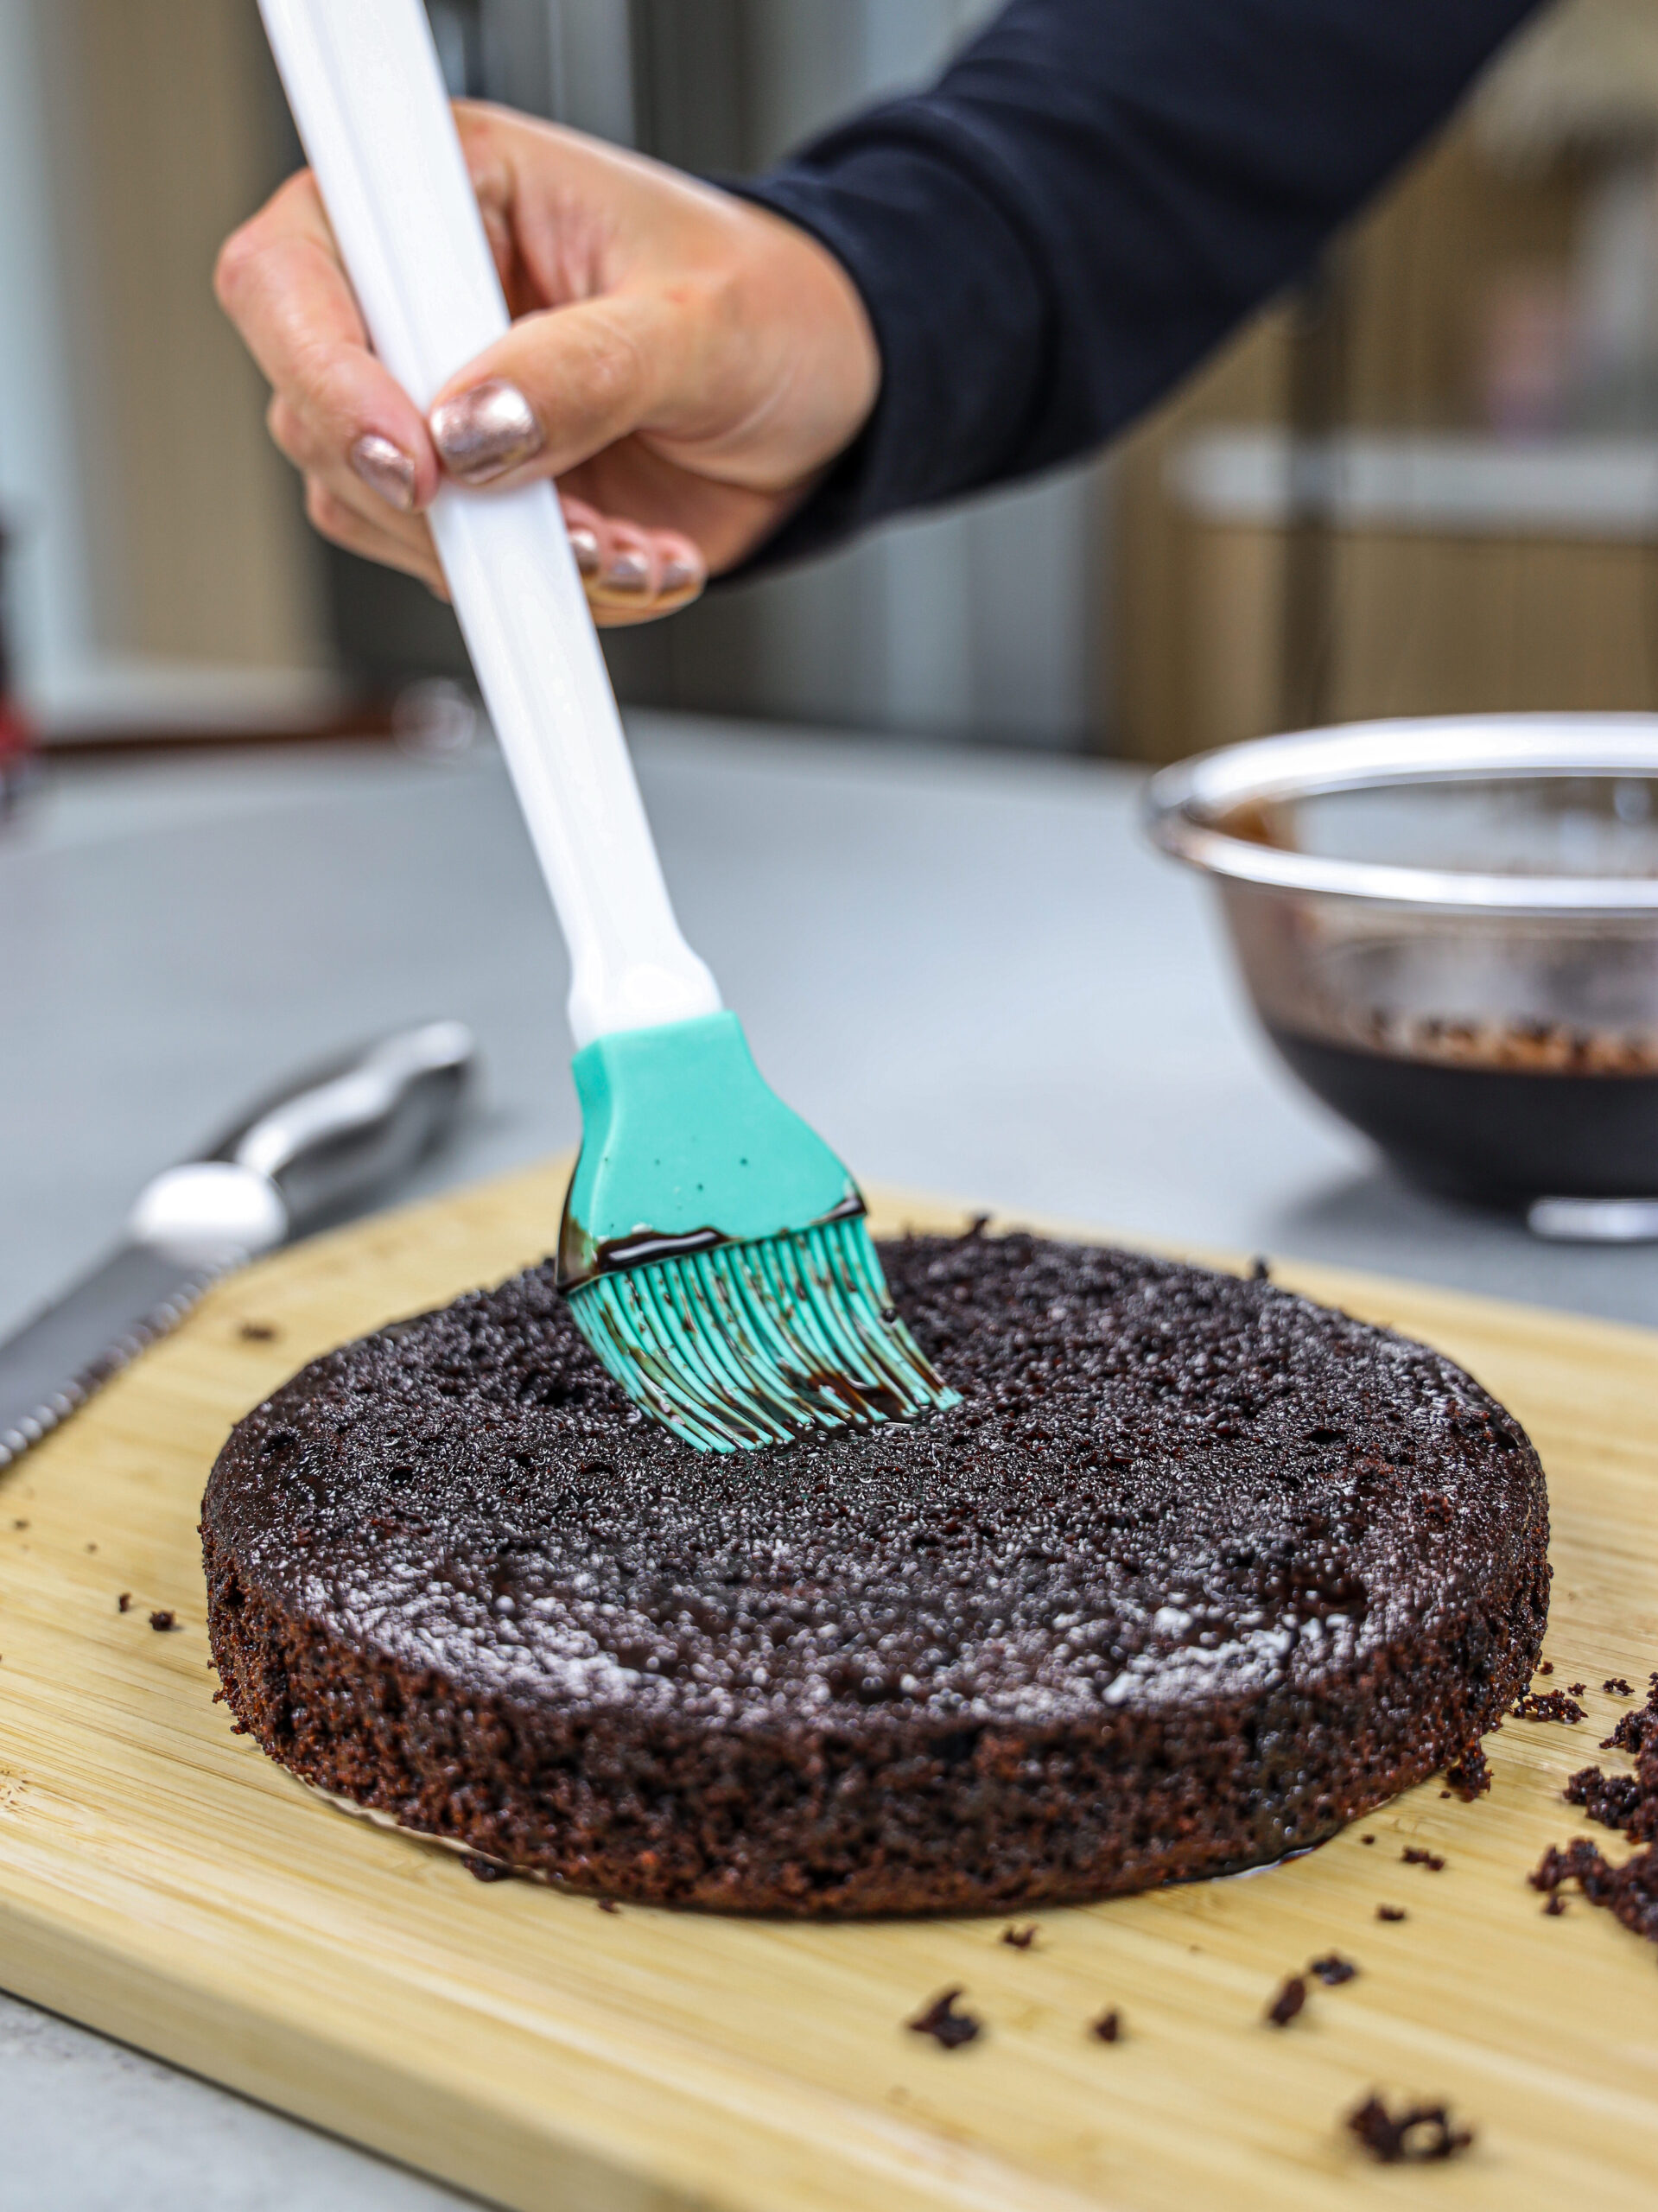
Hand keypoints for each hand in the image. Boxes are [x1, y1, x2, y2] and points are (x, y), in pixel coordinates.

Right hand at [215, 103, 878, 625]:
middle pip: (316, 419)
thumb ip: (583, 373)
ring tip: (626, 539)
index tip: (419, 461)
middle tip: (559, 524)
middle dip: (441, 502)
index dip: (326, 373)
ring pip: (378, 517)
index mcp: (450, 195)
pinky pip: (464, 576)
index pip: (294, 269)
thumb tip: (473, 431)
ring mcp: (440, 413)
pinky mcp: (480, 500)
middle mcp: (420, 302)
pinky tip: (634, 555)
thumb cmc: (774, 311)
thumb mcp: (698, 325)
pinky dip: (554, 594)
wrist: (833, 402)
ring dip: (512, 560)